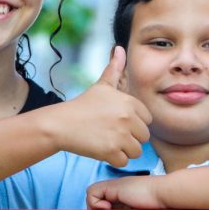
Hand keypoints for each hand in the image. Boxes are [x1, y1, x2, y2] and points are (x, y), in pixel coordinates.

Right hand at [52, 47, 151, 166]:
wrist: (61, 124)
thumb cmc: (82, 105)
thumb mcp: (101, 86)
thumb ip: (114, 68)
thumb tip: (119, 48)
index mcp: (130, 102)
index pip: (148, 120)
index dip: (134, 123)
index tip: (117, 122)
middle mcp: (128, 118)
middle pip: (143, 137)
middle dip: (129, 138)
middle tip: (110, 133)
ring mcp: (120, 136)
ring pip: (136, 151)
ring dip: (123, 150)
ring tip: (106, 141)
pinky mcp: (111, 151)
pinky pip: (123, 162)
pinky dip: (113, 159)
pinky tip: (101, 149)